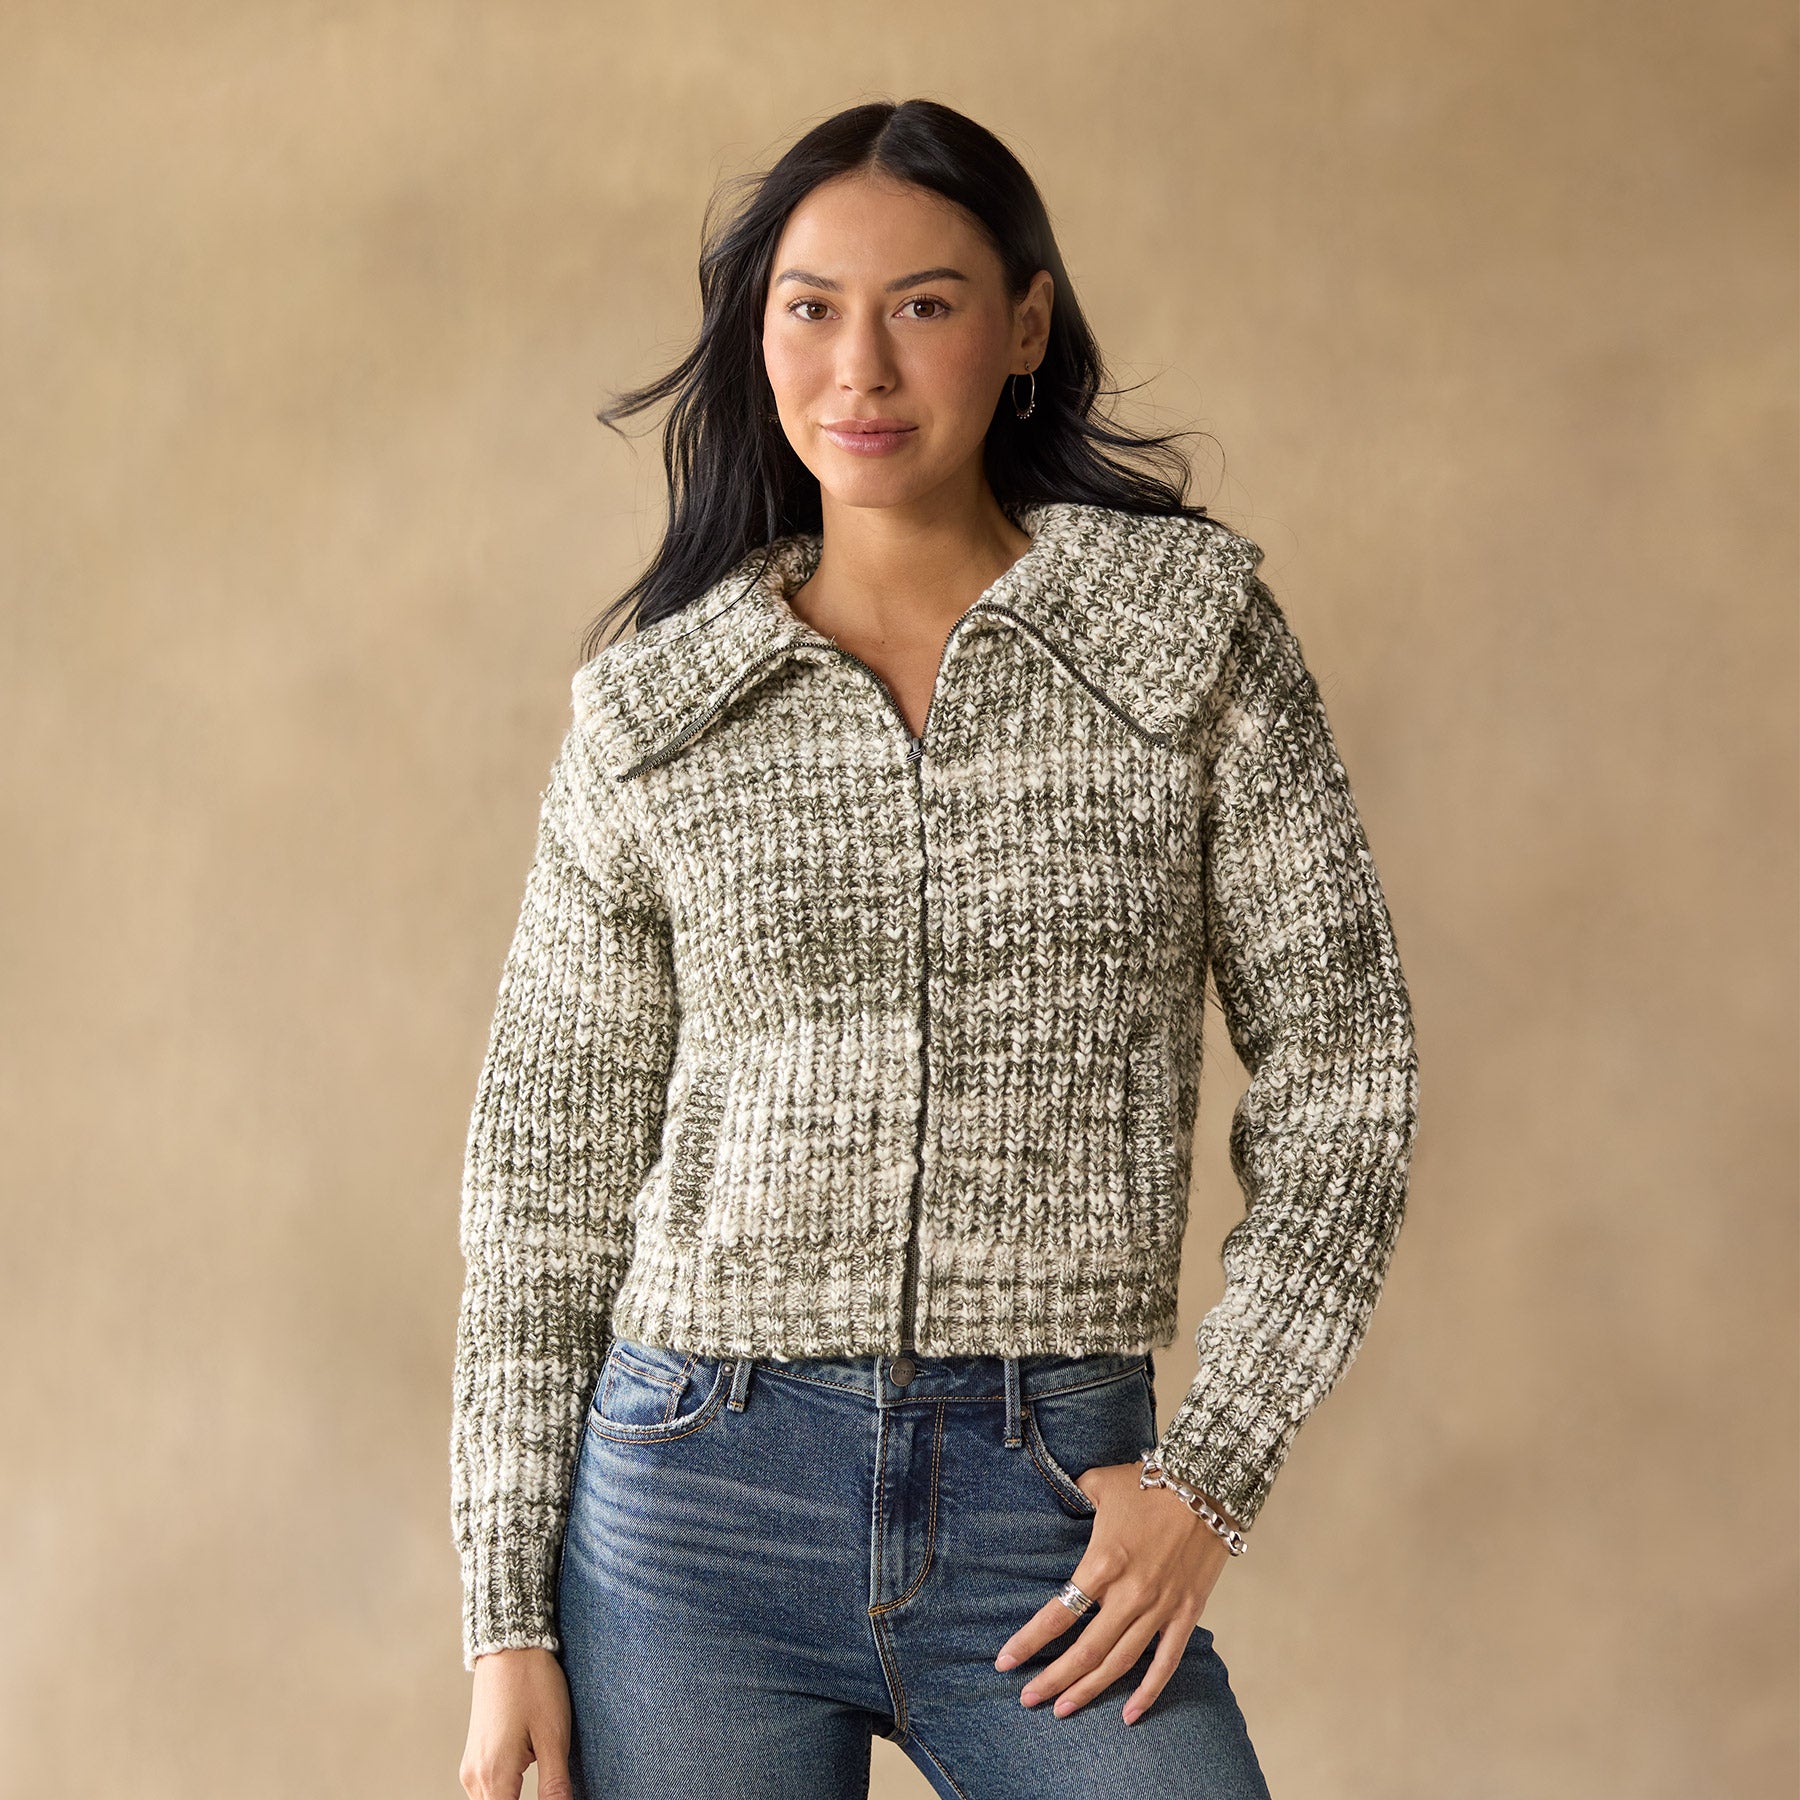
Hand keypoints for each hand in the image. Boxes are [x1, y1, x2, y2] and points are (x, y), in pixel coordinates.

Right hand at [460, 1646, 575, 1798]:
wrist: (510, 1645)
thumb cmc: (532, 1683)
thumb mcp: (553, 1736)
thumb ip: (554, 1785)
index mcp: (493, 1775)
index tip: (552, 1797)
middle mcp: (474, 1776)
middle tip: (552, 1790)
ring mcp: (471, 1765)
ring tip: (543, 1784)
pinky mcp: (475, 1755)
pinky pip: (487, 1788)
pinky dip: (506, 1792)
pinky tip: (527, 1777)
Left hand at [992, 1459, 1238, 1724]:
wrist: (1209, 1486)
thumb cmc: (1150, 1482)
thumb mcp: (1100, 1482)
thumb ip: (1073, 1493)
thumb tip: (1055, 1495)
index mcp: (1102, 1563)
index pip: (1058, 1613)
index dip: (1029, 1642)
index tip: (1005, 1661)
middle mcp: (1129, 1593)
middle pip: (1085, 1651)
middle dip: (1053, 1679)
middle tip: (1027, 1699)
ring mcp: (1160, 1607)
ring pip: (1120, 1663)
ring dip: (1090, 1690)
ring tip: (1063, 1709)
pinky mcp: (1186, 1613)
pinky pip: (1166, 1662)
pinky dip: (1148, 1692)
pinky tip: (1129, 1715)